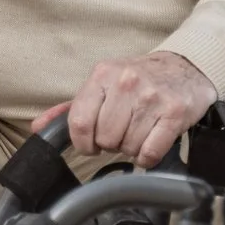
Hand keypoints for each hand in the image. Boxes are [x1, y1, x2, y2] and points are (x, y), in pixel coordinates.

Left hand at [31, 52, 218, 169]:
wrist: (185, 67)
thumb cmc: (139, 80)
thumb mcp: (102, 84)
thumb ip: (71, 108)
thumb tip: (39, 128)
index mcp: (103, 74)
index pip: (78, 122)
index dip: (82, 142)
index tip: (91, 144)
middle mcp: (126, 83)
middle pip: (104, 139)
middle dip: (111, 143)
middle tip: (122, 132)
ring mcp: (152, 97)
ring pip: (128, 148)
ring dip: (132, 148)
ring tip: (140, 131)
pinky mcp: (174, 113)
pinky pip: (150, 154)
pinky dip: (149, 156)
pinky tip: (152, 141)